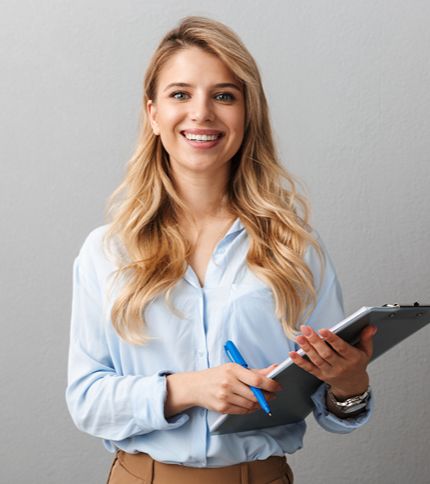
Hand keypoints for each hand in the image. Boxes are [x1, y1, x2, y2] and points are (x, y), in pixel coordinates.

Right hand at [165, 363, 280, 416]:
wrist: (196, 386)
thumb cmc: (217, 375)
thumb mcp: (234, 368)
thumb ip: (255, 371)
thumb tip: (274, 369)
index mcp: (232, 369)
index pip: (257, 379)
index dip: (270, 385)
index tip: (278, 387)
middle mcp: (228, 382)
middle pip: (255, 394)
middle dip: (267, 396)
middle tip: (272, 395)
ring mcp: (224, 396)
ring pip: (250, 404)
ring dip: (259, 404)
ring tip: (261, 400)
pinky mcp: (222, 408)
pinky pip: (243, 411)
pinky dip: (250, 409)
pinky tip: (251, 405)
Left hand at [289, 324, 376, 398]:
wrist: (353, 386)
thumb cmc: (358, 364)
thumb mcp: (366, 351)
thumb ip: (366, 338)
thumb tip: (371, 326)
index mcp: (352, 358)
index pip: (341, 348)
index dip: (332, 339)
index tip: (322, 330)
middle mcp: (340, 366)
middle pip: (326, 353)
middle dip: (315, 340)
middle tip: (306, 328)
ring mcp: (330, 372)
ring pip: (317, 360)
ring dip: (306, 348)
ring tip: (299, 337)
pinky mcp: (321, 375)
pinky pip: (309, 368)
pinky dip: (300, 362)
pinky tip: (292, 354)